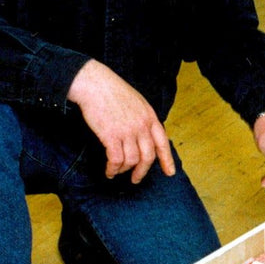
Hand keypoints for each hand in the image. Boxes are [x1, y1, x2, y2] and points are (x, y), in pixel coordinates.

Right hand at [68, 60, 174, 183]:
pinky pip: (116, 160)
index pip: (162, 143)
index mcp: (150, 117)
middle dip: (142, 171)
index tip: (170, 172)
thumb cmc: (112, 91)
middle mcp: (141, 126)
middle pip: (148, 157)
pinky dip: (113, 169)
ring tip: (116, 171)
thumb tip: (144, 137)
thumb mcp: (137, 102)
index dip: (167, 160)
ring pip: (131, 160)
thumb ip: (143, 119)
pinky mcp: (111, 136)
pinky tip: (109, 171)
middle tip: (136, 179)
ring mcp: (127, 132)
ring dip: (124, 170)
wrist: (94, 84)